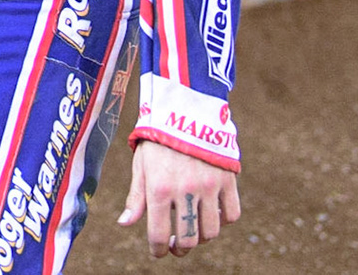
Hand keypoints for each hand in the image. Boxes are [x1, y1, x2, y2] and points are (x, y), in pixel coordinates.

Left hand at [118, 139, 240, 257]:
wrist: (186, 107)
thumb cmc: (158, 137)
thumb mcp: (141, 165)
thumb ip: (136, 198)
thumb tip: (125, 224)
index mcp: (159, 189)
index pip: (158, 235)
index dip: (157, 250)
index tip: (158, 251)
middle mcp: (185, 190)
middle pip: (188, 240)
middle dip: (180, 248)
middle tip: (176, 245)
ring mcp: (209, 185)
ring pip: (211, 232)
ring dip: (201, 236)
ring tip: (193, 228)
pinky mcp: (227, 178)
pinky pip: (232, 214)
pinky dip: (224, 220)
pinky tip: (212, 213)